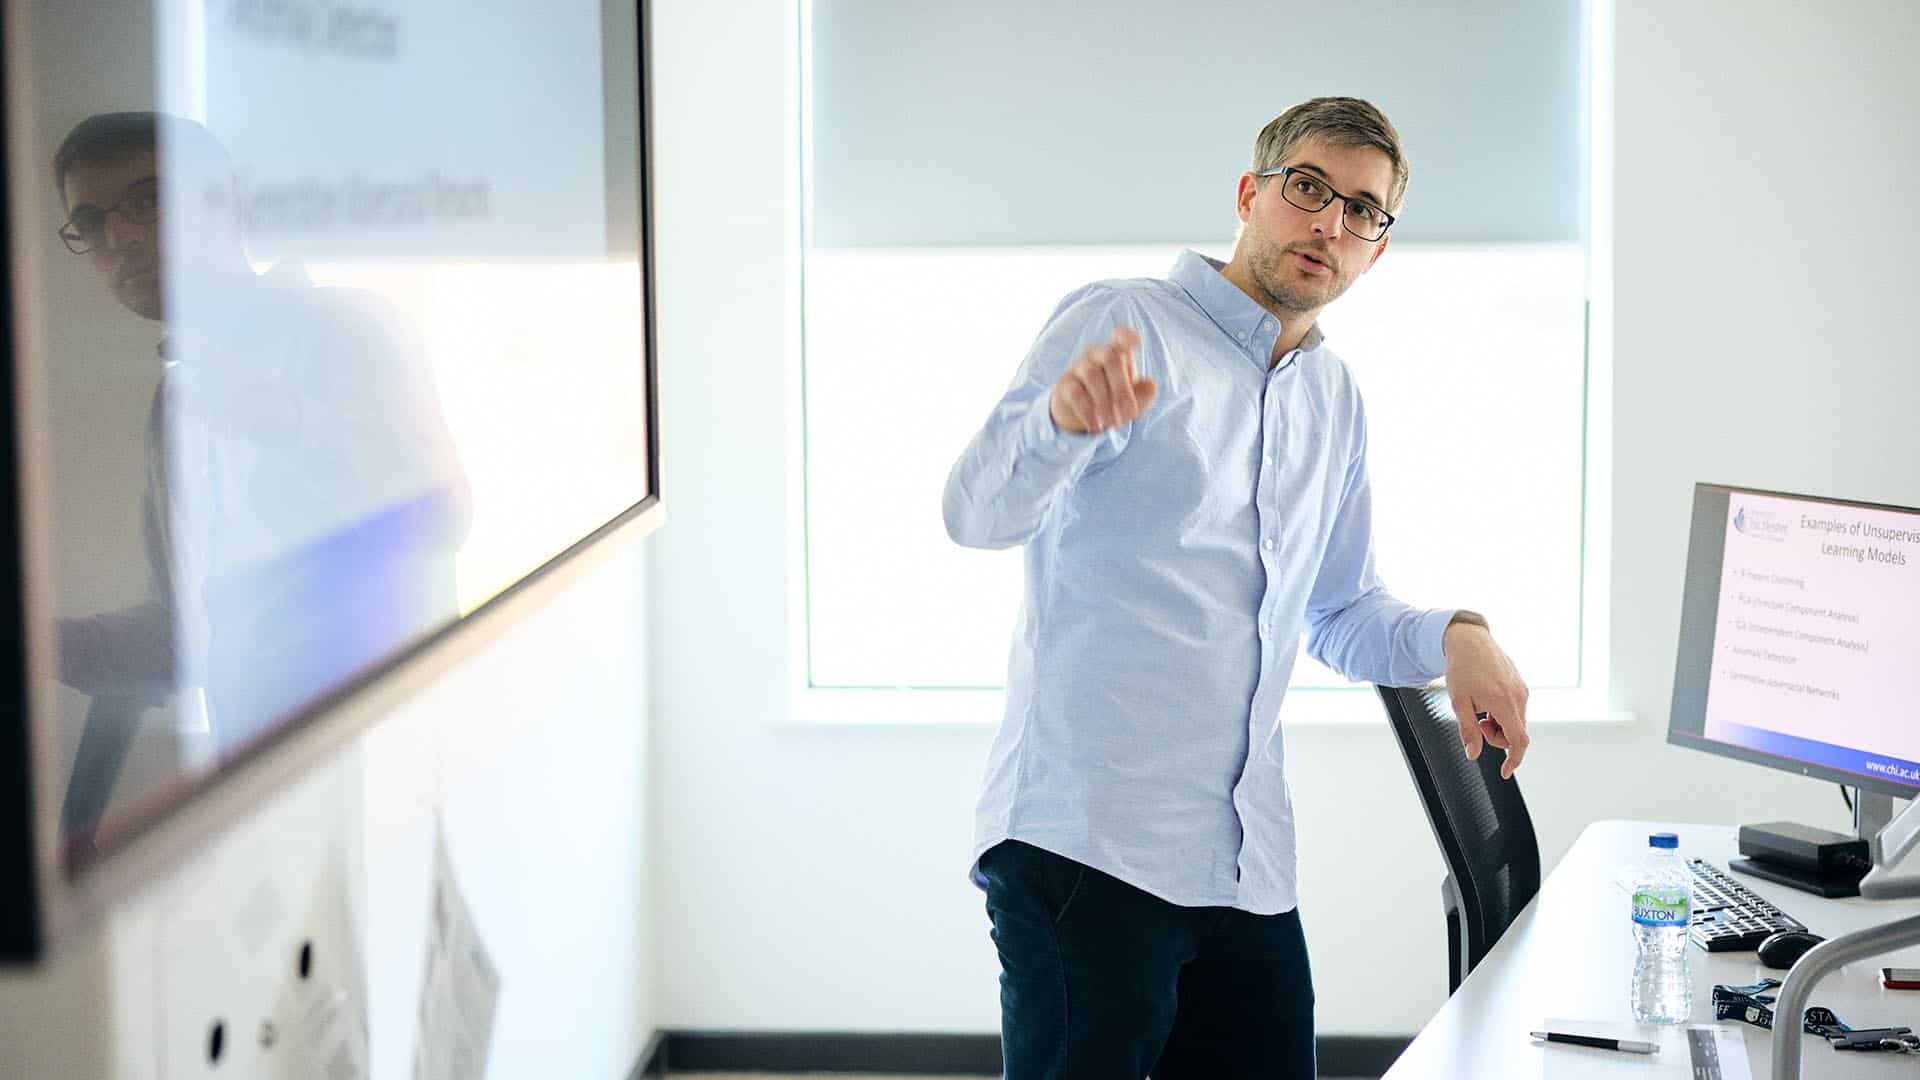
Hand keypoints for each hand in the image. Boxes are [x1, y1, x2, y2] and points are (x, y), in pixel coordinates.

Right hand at [1050, 327, 1157, 433]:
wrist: (1084, 416)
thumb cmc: (1114, 401)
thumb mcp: (1132, 401)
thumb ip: (1144, 394)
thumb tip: (1150, 385)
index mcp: (1117, 354)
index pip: (1122, 337)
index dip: (1129, 336)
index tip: (1138, 343)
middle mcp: (1097, 355)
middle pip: (1111, 358)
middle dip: (1122, 387)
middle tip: (1129, 413)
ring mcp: (1079, 367)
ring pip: (1092, 375)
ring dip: (1105, 402)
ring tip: (1112, 423)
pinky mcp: (1065, 384)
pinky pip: (1076, 393)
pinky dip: (1088, 412)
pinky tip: (1096, 426)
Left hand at [1442, 618, 1529, 777]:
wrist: (1470, 641)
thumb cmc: (1462, 668)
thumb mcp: (1459, 702)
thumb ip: (1468, 730)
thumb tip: (1473, 754)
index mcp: (1504, 703)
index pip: (1519, 740)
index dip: (1514, 759)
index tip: (1506, 771)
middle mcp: (1519, 697)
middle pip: (1516, 733)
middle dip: (1497, 736)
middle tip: (1478, 722)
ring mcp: (1522, 690)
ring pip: (1516, 721)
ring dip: (1499, 724)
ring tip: (1481, 707)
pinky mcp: (1521, 684)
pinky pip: (1516, 708)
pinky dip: (1503, 713)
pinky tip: (1487, 699)